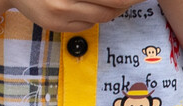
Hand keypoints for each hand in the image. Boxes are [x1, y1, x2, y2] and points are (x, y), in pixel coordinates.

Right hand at [10, 0, 132, 30]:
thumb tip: (121, 0)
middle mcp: (65, 2)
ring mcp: (61, 16)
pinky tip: (89, 8)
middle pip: (109, 8)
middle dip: (125, 3)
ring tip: (113, 2)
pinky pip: (87, 24)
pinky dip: (93, 17)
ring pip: (101, 17)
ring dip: (112, 10)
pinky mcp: (57, 27)